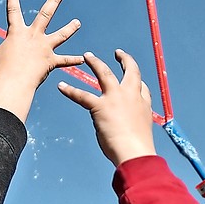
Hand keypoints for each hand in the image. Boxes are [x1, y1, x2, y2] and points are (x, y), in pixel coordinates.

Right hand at [0, 0, 82, 122]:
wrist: (14, 81)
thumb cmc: (0, 69)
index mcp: (17, 32)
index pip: (13, 12)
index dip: (12, 0)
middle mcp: (33, 36)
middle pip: (45, 15)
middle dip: (53, 2)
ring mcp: (44, 47)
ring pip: (61, 34)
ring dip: (70, 28)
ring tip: (78, 23)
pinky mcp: (51, 60)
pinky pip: (64, 61)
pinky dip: (73, 61)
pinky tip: (83, 59)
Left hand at [57, 49, 156, 165]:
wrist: (134, 151)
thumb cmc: (137, 146)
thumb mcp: (141, 130)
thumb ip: (134, 121)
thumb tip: (126, 125)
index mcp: (143, 102)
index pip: (142, 86)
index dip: (138, 82)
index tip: (136, 80)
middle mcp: (131, 95)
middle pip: (130, 70)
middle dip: (124, 59)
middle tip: (118, 53)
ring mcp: (115, 98)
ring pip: (104, 73)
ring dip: (95, 62)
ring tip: (87, 56)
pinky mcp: (100, 106)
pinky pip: (82, 96)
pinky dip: (70, 91)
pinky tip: (61, 86)